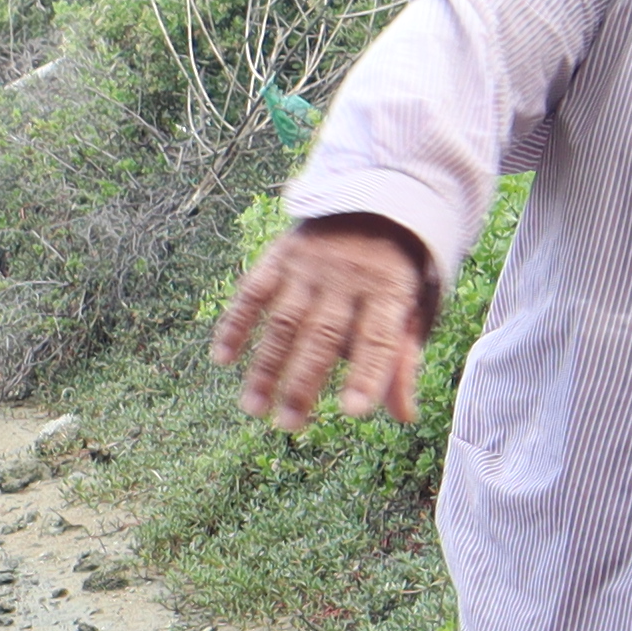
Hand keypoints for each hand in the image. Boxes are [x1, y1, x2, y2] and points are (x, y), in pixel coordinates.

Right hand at [213, 216, 432, 434]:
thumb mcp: (409, 309)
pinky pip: (253, 292)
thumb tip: (404, 415)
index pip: (378, 338)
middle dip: (303, 382)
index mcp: (389, 290)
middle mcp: (347, 278)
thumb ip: (402, 359)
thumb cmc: (391, 275)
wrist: (369, 205)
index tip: (353, 412)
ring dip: (265, 366)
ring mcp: (309, 267)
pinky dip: (235, 324)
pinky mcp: (279, 258)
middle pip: (323, 336)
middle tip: (288, 425)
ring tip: (253, 407)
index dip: (367, 374)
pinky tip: (222, 358)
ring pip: (284, 321)